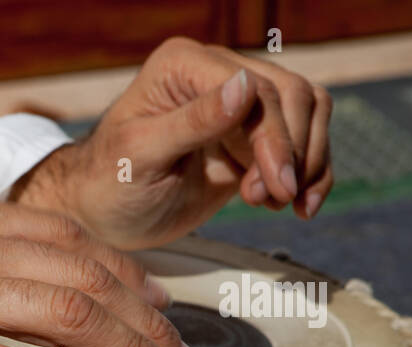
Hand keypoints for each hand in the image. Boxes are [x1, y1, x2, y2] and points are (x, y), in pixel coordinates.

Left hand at [11, 36, 333, 248]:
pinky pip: (300, 145)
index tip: (277, 183)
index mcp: (184, 65)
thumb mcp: (139, 156)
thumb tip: (244, 87)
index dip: (275, 135)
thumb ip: (191, 122)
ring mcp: (236, 108)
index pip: (255, 88)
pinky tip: (296, 207)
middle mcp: (215, 75)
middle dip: (292, 152)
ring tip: (275, 203)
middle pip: (291, 97)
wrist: (100, 216)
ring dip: (306, 163)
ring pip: (306, 116)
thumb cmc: (105, 183)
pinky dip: (311, 175)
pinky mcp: (249, 141)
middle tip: (274, 198)